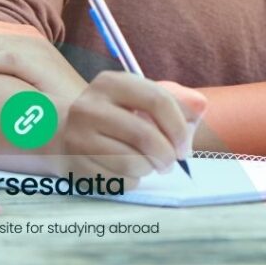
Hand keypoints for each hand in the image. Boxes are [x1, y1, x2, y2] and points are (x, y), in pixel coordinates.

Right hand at [54, 72, 206, 186]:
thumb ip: (176, 99)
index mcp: (112, 82)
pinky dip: (133, 181)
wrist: (64, 132)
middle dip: (167, 154)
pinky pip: (118, 181)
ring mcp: (78, 137)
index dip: (179, 126)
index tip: (185, 144)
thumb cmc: (116, 113)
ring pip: (131, 162)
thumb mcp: (140, 96)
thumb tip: (201, 106)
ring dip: (150, 168)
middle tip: (172, 161)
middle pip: (145, 135)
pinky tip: (130, 171)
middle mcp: (90, 106)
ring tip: (151, 164)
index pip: (157, 100)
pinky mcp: (74, 166)